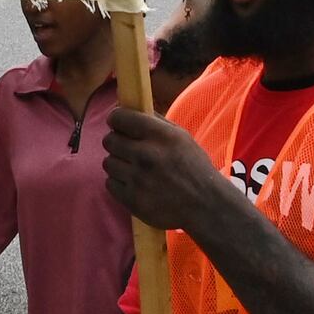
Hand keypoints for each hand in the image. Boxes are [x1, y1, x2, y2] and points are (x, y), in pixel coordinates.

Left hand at [104, 107, 238, 236]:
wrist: (205, 205)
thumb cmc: (194, 168)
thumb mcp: (182, 137)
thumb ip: (156, 122)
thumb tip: (129, 108)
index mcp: (160, 135)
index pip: (120, 118)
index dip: (116, 119)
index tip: (118, 124)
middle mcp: (147, 155)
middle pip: (109, 140)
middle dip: (116, 142)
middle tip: (127, 149)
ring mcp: (138, 179)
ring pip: (107, 162)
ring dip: (118, 164)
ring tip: (133, 169)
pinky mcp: (132, 199)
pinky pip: (110, 184)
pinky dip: (119, 183)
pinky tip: (134, 184)